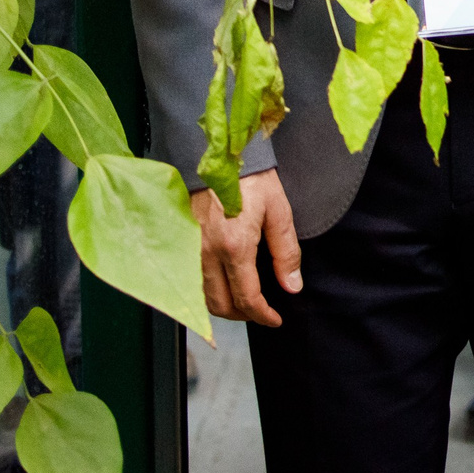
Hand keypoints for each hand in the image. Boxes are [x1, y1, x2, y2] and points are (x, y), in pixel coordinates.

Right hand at [193, 169, 300, 327]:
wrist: (218, 153)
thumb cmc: (251, 178)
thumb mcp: (279, 211)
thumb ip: (286, 252)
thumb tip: (292, 286)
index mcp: (234, 246)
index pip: (246, 298)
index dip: (262, 315)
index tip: (275, 319)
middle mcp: (207, 253)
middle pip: (220, 305)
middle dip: (243, 315)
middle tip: (261, 311)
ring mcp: (190, 249)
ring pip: (202, 297)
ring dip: (224, 306)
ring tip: (244, 301)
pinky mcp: (181, 243)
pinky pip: (192, 281)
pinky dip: (207, 293)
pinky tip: (223, 285)